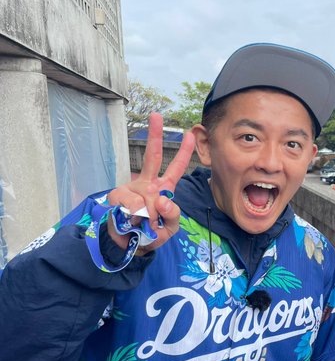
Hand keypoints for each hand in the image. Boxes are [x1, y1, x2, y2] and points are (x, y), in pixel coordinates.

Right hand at [106, 113, 194, 254]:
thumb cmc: (151, 234)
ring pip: (145, 194)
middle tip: (156, 115)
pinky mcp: (117, 196)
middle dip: (154, 135)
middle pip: (153, 156)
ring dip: (148, 214)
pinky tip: (131, 221)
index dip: (184, 152)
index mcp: (163, 188)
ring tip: (144, 224)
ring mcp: (132, 188)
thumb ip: (173, 214)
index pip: (176, 168)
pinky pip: (132, 203)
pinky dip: (135, 216)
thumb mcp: (170, 228)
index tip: (191, 134)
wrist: (128, 245)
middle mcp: (148, 183)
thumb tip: (161, 199)